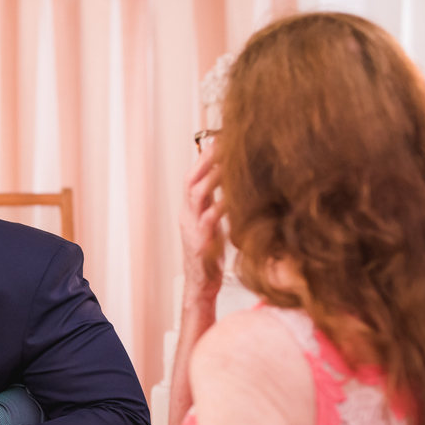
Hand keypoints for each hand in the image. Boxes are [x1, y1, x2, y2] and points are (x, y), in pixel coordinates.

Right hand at [182, 139, 224, 304]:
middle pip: (192, 179)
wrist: (201, 285)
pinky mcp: (200, 241)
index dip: (204, 157)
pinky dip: (223, 204)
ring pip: (197, 192)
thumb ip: (217, 205)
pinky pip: (210, 217)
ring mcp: (191, 227)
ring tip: (231, 162)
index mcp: (189, 210)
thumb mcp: (213, 225)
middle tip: (225, 142)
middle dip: (207, 159)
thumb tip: (233, 185)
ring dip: (214, 175)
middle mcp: (187, 215)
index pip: (192, 176)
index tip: (221, 139)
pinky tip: (237, 196)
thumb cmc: (211, 256)